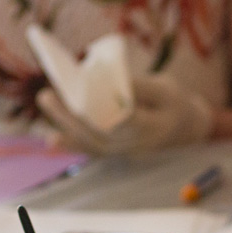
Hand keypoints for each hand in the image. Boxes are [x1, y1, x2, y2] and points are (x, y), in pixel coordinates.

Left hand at [39, 71, 216, 156]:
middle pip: (102, 135)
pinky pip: (92, 150)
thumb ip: (141, 86)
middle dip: (72, 116)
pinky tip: (52, 138)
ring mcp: (126, 153)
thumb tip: (106, 79)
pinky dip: (72, 144)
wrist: (184, 130)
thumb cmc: (175, 104)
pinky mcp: (116, 153)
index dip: (110, 111)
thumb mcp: (166, 89)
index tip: (90, 96)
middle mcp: (138, 145)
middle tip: (48, 94)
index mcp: (156, 127)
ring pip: (93, 145)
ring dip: (66, 126)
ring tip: (47, 101)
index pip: (131, 122)